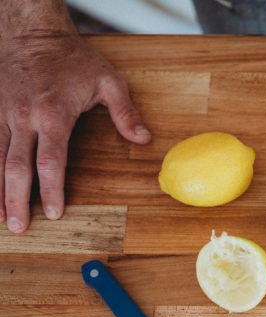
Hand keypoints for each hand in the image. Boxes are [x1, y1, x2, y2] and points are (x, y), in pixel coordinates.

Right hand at [0, 33, 150, 232]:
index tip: (54, 213)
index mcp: (53, 115)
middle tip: (20, 227)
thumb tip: (143, 139)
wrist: (32, 33)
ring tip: (2, 219)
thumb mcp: (108, 81)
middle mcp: (24, 118)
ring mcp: (4, 115)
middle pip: (16, 167)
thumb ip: (125, 113)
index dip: (51, 190)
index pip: (50, 161)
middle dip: (17, 200)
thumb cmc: (73, 59)